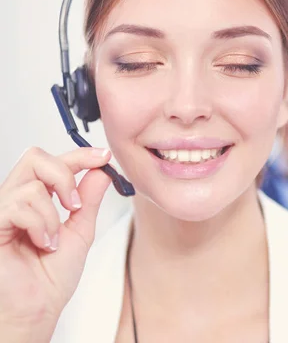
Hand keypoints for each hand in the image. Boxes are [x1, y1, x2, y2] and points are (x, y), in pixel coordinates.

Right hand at [0, 147, 112, 341]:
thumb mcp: (80, 231)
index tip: (102, 156)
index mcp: (37, 199)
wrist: (37, 308)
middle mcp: (16, 200)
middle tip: (73, 204)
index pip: (53, 162)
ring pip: (31, 185)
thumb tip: (101, 172)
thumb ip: (88, 200)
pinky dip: (40, 225)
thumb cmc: (51, 277)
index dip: (79, 154)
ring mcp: (2, 211)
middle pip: (35, 157)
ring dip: (52, 215)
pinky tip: (43, 243)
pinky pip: (18, 206)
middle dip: (64, 174)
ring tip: (53, 239)